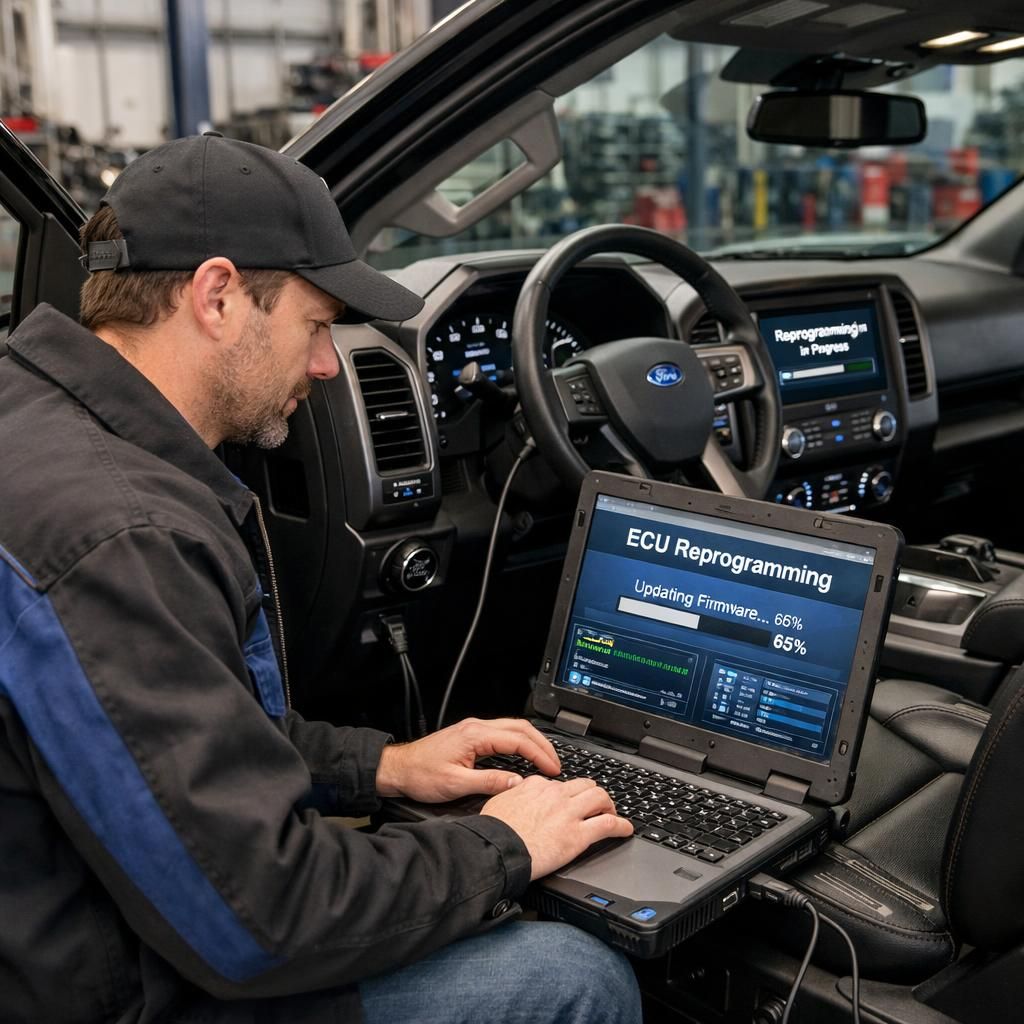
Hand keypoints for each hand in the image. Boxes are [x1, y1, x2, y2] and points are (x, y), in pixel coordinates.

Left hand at [375, 717, 560, 802]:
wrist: (398, 769)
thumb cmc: (420, 775)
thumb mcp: (456, 784)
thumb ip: (489, 783)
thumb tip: (517, 783)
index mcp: (475, 736)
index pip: (517, 740)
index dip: (538, 754)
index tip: (551, 768)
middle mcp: (476, 727)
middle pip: (520, 728)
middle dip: (541, 744)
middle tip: (555, 764)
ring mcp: (473, 729)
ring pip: (512, 728)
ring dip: (531, 742)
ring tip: (545, 759)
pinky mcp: (470, 735)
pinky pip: (502, 733)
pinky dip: (519, 742)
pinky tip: (524, 755)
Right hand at [480, 776, 633, 879]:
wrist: (496, 849)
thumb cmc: (493, 831)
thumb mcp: (497, 802)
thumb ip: (511, 794)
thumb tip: (514, 792)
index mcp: (535, 786)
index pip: (558, 783)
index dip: (565, 793)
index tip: (566, 800)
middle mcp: (555, 794)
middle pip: (584, 785)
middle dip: (592, 793)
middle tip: (595, 803)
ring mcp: (569, 813)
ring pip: (600, 798)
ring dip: (608, 805)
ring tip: (611, 812)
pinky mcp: (578, 834)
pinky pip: (607, 824)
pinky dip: (621, 825)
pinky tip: (626, 829)